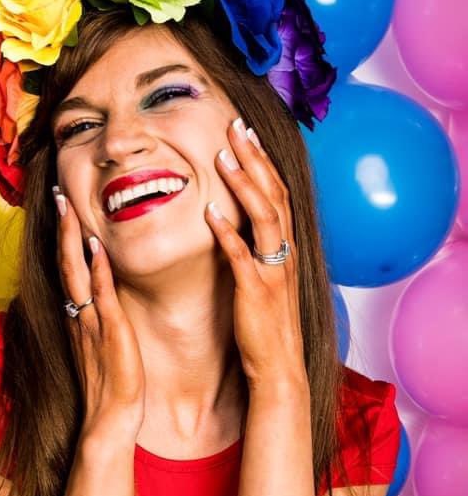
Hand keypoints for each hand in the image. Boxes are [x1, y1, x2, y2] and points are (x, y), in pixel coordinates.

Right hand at [54, 186, 145, 437]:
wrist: (111, 419)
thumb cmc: (112, 387)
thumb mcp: (104, 348)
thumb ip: (103, 323)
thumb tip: (106, 303)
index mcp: (79, 317)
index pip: (69, 269)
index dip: (65, 239)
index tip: (64, 210)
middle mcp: (79, 315)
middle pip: (65, 262)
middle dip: (62, 227)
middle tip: (58, 194)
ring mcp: (91, 322)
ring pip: (76, 271)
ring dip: (72, 237)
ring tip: (68, 206)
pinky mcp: (109, 332)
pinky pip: (100, 294)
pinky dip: (97, 269)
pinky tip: (96, 246)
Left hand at [203, 118, 306, 390]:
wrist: (279, 369)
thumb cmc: (267, 328)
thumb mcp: (267, 282)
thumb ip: (257, 253)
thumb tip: (238, 227)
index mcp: (285, 249)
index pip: (277, 194)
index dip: (263, 162)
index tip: (246, 134)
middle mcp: (284, 254)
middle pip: (274, 194)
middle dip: (255, 158)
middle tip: (237, 127)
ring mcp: (272, 272)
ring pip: (263, 217)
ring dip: (244, 184)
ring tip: (224, 156)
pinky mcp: (256, 292)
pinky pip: (242, 256)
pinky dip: (228, 233)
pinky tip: (211, 213)